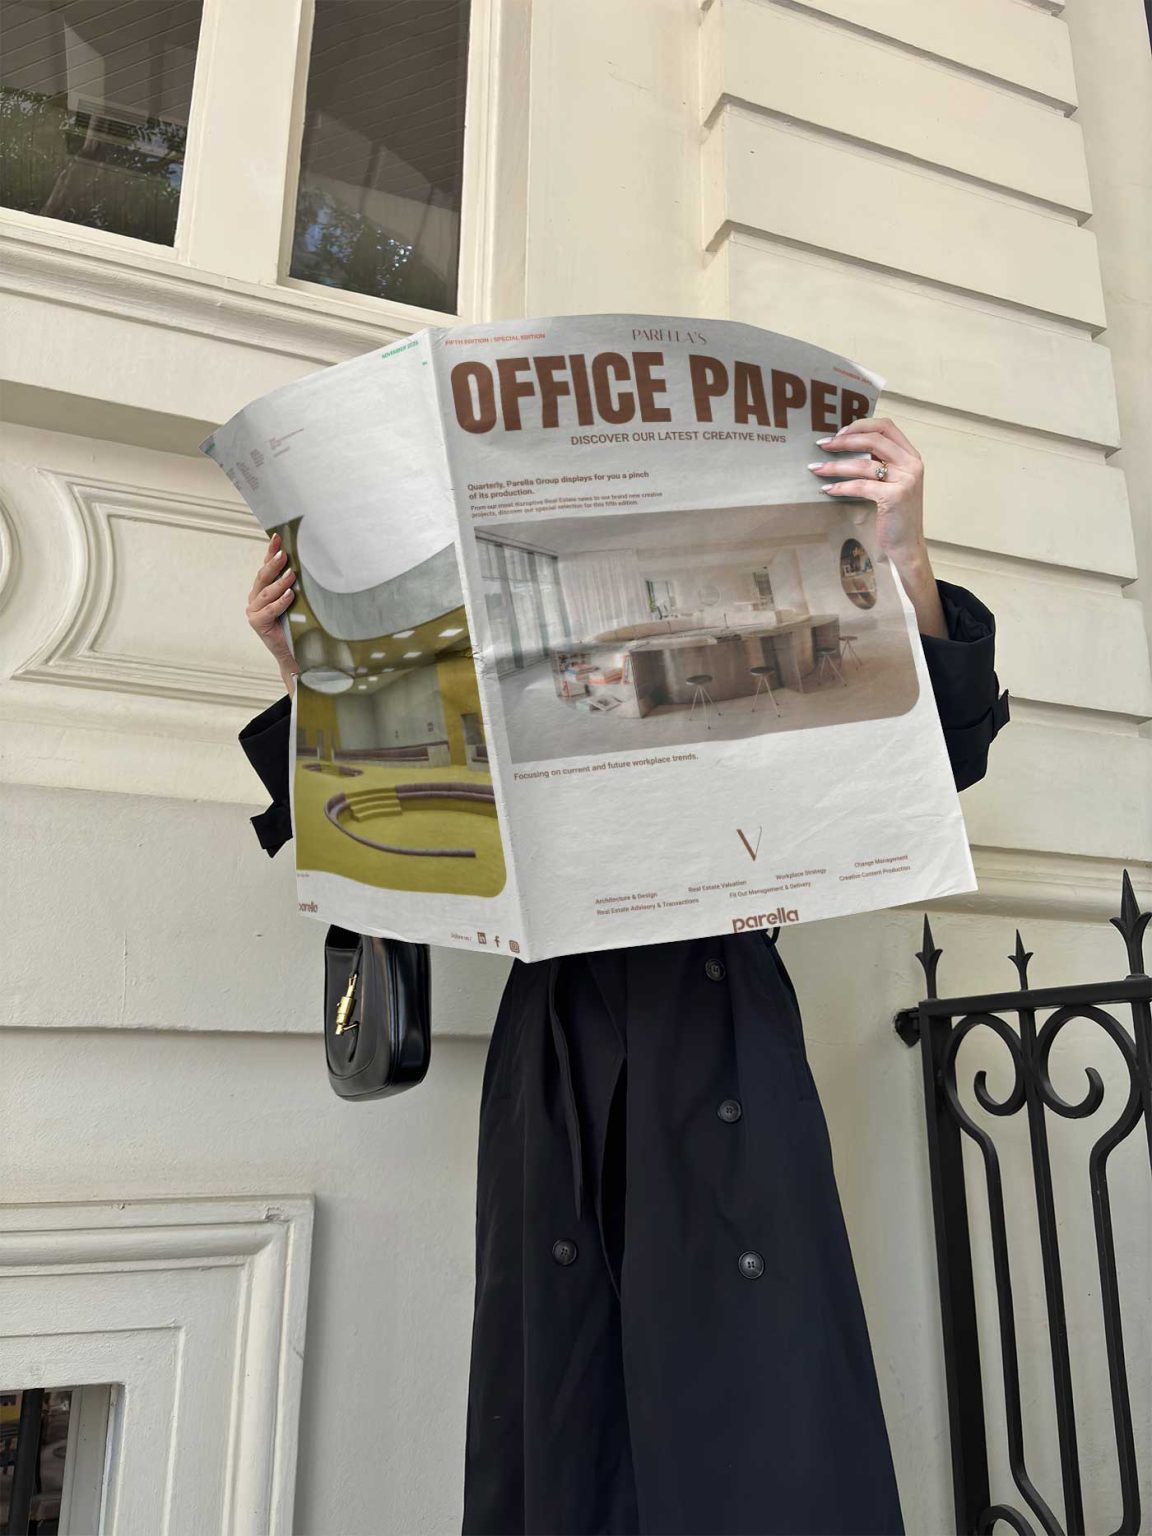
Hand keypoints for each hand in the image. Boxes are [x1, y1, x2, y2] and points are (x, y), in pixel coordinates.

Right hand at [247, 532, 300, 690]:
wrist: (296, 653)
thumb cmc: (298, 626)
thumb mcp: (296, 602)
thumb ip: (294, 586)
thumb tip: (306, 564)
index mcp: (262, 592)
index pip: (266, 569)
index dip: (270, 553)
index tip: (277, 537)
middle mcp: (255, 600)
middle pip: (262, 578)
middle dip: (273, 564)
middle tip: (285, 554)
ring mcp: (254, 612)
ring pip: (266, 593)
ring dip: (280, 582)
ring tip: (292, 574)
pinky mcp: (258, 624)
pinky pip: (270, 610)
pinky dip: (281, 601)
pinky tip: (291, 594)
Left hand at [807, 416, 945, 639]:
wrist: (908, 546)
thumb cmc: (895, 515)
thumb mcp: (893, 482)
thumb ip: (881, 463)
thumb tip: (847, 444)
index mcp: (912, 456)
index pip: (887, 426)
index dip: (861, 424)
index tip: (839, 432)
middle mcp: (912, 464)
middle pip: (873, 439)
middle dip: (844, 440)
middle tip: (822, 444)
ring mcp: (905, 480)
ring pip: (863, 464)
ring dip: (835, 465)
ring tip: (815, 468)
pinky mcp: (894, 497)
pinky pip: (860, 486)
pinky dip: (840, 486)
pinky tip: (826, 489)